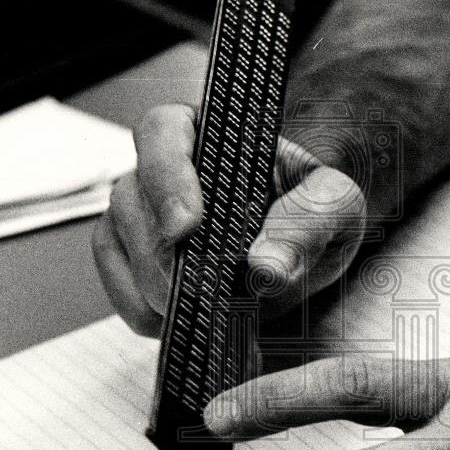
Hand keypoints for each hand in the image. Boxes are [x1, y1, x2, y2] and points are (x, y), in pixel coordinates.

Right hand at [92, 104, 366, 335]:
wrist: (308, 261)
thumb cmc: (316, 216)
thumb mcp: (335, 208)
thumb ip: (308, 224)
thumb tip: (266, 266)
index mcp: (213, 136)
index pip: (164, 130)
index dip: (165, 174)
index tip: (186, 226)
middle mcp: (167, 168)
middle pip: (131, 194)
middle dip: (161, 250)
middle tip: (199, 288)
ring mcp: (144, 214)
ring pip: (115, 238)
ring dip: (150, 282)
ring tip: (198, 307)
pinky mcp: (134, 259)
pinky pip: (116, 280)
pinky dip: (140, 308)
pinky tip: (177, 319)